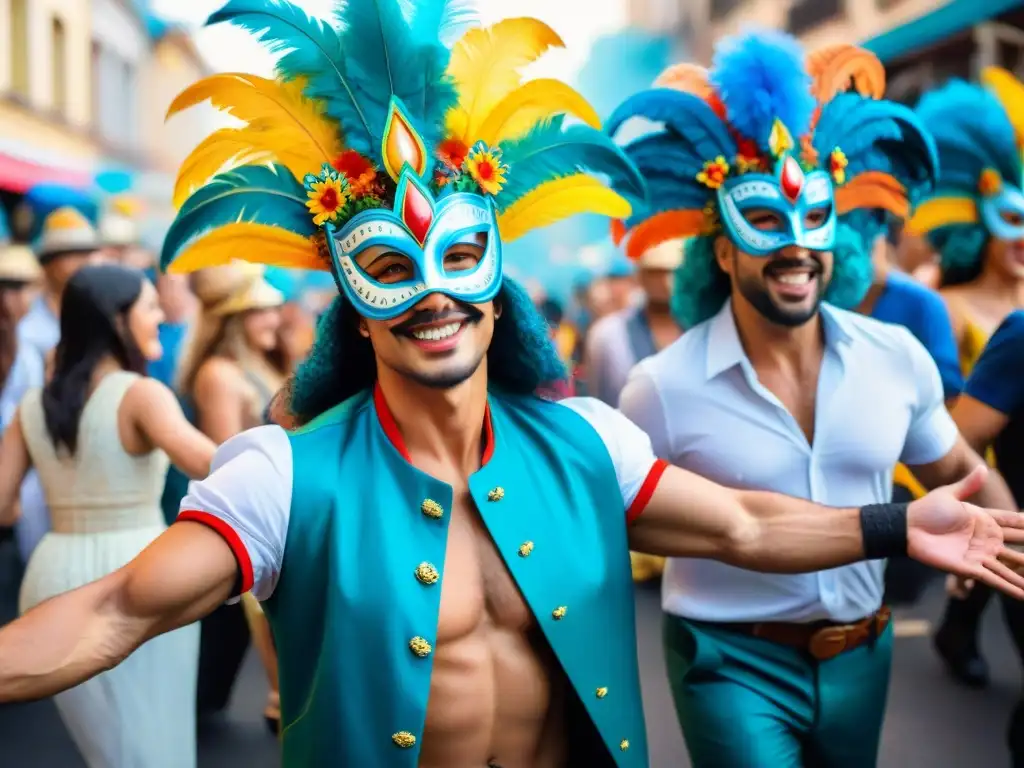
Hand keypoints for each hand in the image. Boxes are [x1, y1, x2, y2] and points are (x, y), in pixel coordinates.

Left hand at [908, 466, 1023, 598]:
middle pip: (1019, 545)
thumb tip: (982, 466)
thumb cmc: (926, 510)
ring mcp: (980, 555)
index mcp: (984, 521)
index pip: (1014, 522)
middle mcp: (987, 540)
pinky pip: (995, 579)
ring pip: (1011, 566)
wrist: (907, 527)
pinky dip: (1011, 588)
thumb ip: (968, 484)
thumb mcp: (949, 494)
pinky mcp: (970, 568)